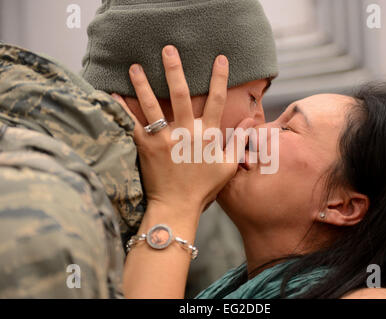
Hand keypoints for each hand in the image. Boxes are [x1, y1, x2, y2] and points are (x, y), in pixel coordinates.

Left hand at [113, 45, 251, 214]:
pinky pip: (132, 123)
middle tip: (168, 49)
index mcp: (207, 135)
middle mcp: (185, 132)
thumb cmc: (203, 188)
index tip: (219, 58)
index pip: (216, 100)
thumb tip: (249, 122)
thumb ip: (237, 142)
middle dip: (175, 69)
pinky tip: (113, 94)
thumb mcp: (227, 166)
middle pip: (180, 94)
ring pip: (152, 105)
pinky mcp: (145, 147)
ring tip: (134, 66)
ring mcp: (163, 138)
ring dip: (143, 84)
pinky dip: (122, 108)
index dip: (219, 78)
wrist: (176, 206)